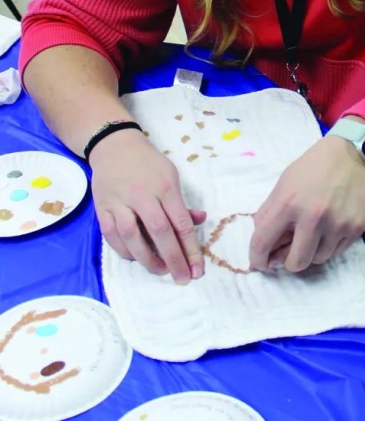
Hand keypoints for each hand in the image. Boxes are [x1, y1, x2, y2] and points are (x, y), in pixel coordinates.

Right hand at [89, 129, 205, 283]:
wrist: (115, 147)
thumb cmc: (149, 164)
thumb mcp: (171, 176)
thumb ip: (182, 202)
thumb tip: (199, 222)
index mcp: (165, 187)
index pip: (181, 223)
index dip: (190, 248)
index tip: (198, 268)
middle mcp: (143, 196)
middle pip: (160, 232)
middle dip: (174, 259)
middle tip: (182, 278)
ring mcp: (120, 202)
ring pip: (133, 236)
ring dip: (148, 258)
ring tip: (161, 271)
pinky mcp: (102, 208)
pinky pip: (111, 235)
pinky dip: (124, 250)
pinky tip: (135, 258)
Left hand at [249, 135, 364, 272]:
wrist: (352, 154)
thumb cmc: (313, 168)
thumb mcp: (284, 184)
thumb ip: (270, 215)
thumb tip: (264, 248)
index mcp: (288, 203)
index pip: (263, 244)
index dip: (257, 260)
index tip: (260, 263)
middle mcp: (313, 217)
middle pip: (296, 263)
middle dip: (289, 261)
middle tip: (292, 251)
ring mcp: (337, 224)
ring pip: (318, 259)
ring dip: (312, 252)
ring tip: (315, 233)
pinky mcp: (356, 227)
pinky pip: (337, 251)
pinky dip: (330, 245)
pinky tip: (331, 228)